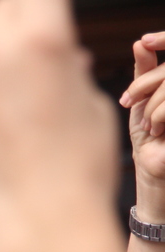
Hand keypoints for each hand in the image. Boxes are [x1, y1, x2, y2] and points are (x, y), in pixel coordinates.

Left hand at [0, 0, 117, 246]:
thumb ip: (65, 68)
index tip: (46, 13)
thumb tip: (60, 55)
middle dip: (19, 20)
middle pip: (1, 10)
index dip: (44, 5)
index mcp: (42, 40)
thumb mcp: (89, 103)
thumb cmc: (78, 166)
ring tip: (9, 97)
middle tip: (28, 46)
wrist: (41, 222)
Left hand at [121, 32, 164, 222]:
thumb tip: (140, 43)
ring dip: (152, 105)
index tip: (143, 42)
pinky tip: (154, 132)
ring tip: (147, 125)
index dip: (162, 40)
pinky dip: (158, 115)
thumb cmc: (147, 138)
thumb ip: (144, 74)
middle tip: (128, 102)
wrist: (152, 173)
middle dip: (144, 83)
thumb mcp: (141, 103)